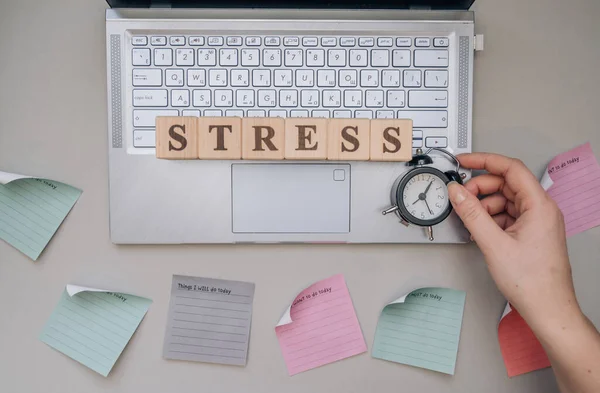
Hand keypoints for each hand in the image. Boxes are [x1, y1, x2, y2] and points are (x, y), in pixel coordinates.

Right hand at [447, 153, 579, 329]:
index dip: (485, 161)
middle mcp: (541, 210)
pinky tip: (478, 230)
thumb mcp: (493, 243)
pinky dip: (490, 219)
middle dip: (480, 188)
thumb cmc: (532, 281)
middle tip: (460, 196)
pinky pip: (507, 216)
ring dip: (484, 206)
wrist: (547, 308)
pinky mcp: (531, 234)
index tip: (464, 161)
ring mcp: (537, 222)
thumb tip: (457, 192)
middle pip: (506, 184)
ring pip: (505, 201)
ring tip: (468, 219)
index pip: (511, 169)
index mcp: (539, 206)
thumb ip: (471, 214)